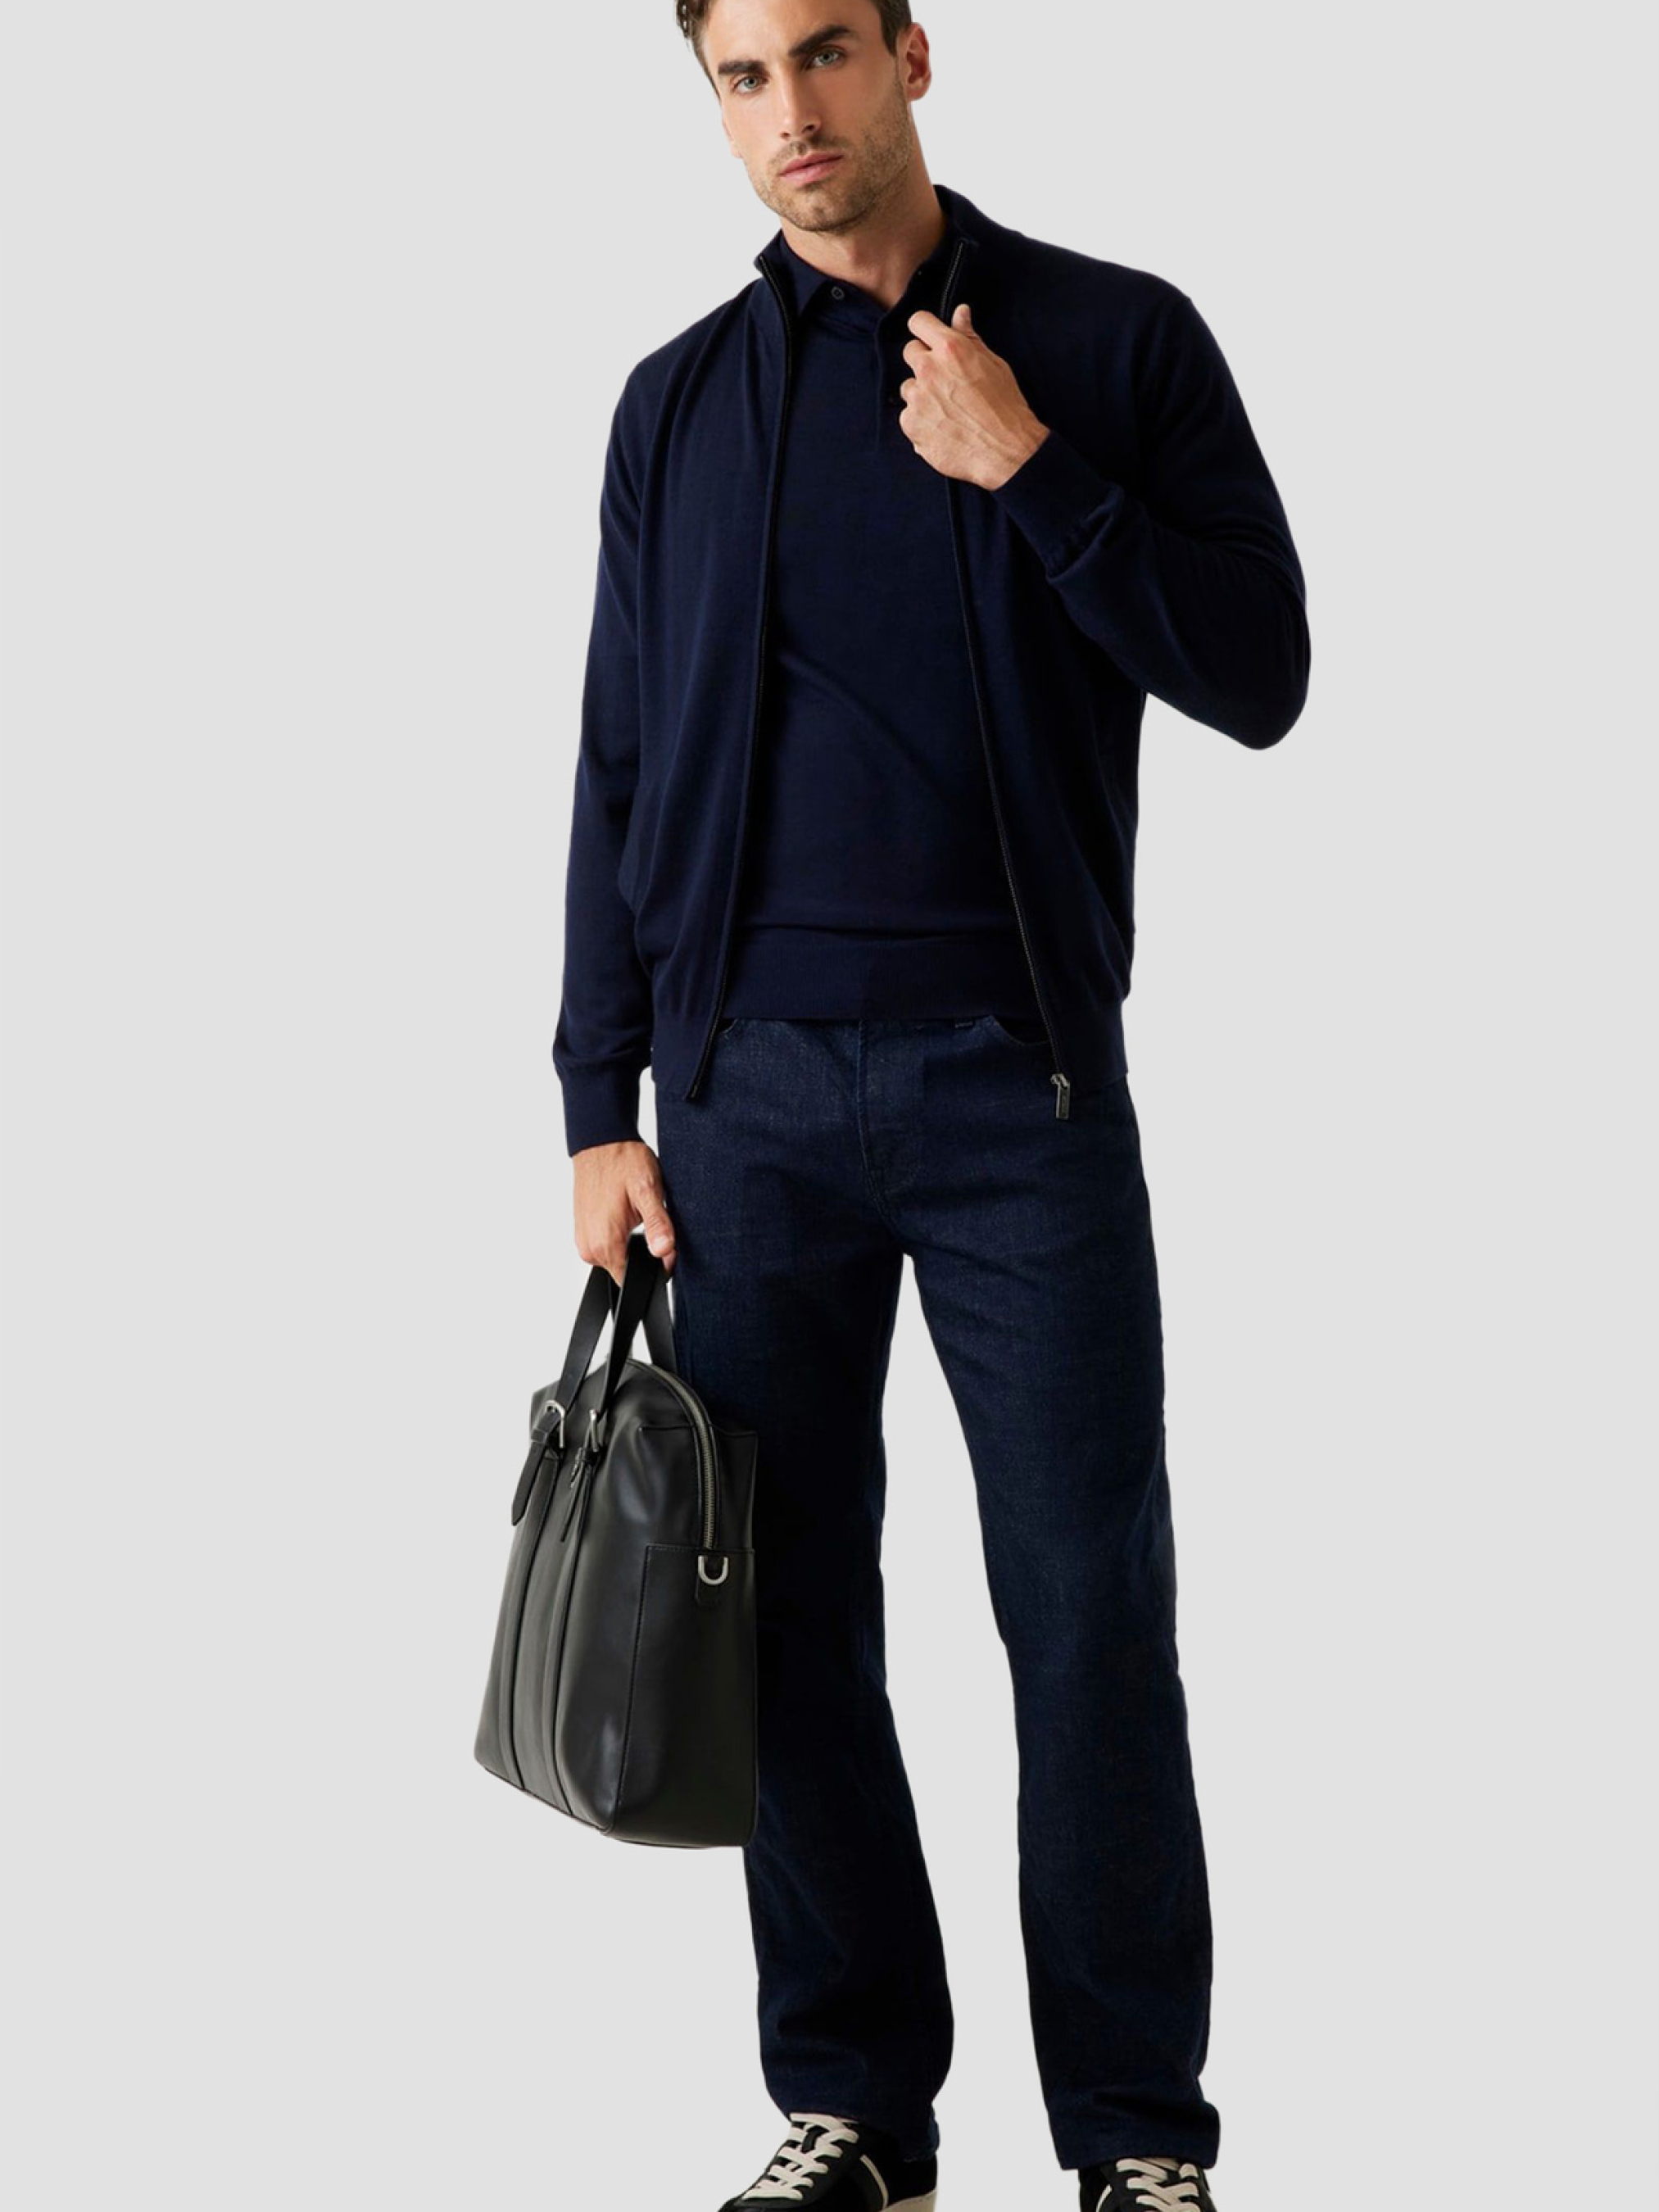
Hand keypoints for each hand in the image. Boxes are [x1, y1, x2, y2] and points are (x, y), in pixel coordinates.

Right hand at [572, 1138, 676, 1283]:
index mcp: (605, 1243)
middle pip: (624, 1269)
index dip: (655, 1266)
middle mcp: (589, 1247)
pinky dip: (617, 1233)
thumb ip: (658, 1225)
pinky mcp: (582, 1231)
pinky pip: (605, 1244)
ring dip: (628, 1241)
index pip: (632, 1280)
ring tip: (632, 1211)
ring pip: (615, 1257)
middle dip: (643, 1252)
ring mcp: (583, 1239)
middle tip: (647, 1219)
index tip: (663, 1243)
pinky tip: (622, 1211)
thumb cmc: (623, 1162)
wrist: (600, 1142)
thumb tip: (664, 1252)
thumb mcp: (649, 1191)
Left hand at [897, 301, 1048, 489]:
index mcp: (950, 349)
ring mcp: (917, 398)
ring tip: (947, 409)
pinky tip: (942, 428)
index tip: (930, 338)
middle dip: (924, 362)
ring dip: (922, 394)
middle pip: (910, 352)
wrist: (1006, 451)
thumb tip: (960, 312)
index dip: (925, 329)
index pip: (918, 322)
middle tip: (946, 380)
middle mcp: (929, 369)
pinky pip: (908, 416)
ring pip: (908, 387)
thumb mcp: (994, 363)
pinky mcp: (911, 425)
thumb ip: (970, 337)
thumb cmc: (1005, 406)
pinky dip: (921, 421)